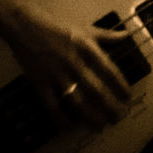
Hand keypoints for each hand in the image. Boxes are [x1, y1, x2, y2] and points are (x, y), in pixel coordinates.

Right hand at [0, 0, 131, 129]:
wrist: (25, 26)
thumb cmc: (58, 27)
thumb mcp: (85, 29)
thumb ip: (107, 35)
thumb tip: (127, 35)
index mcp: (87, 48)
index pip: (109, 70)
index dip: (120, 85)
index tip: (127, 97)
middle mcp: (74, 62)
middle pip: (95, 89)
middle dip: (108, 106)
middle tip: (117, 117)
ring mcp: (56, 74)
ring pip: (76, 100)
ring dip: (89, 116)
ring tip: (99, 126)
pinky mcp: (40, 82)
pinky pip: (51, 104)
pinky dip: (60, 118)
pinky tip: (68, 127)